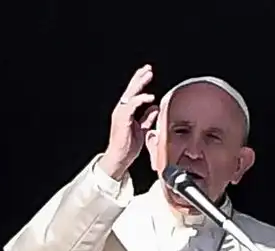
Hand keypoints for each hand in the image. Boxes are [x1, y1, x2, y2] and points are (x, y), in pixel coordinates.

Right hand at [98, 65, 158, 179]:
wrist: (120, 158)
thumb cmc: (128, 146)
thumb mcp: (142, 129)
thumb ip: (147, 118)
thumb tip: (154, 108)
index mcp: (126, 112)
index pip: (133, 94)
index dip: (140, 82)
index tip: (148, 73)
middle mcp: (122, 110)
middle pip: (131, 90)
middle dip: (139, 78)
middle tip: (148, 69)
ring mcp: (120, 114)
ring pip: (130, 94)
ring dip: (140, 83)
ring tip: (148, 75)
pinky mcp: (122, 119)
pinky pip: (132, 105)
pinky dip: (141, 99)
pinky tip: (150, 97)